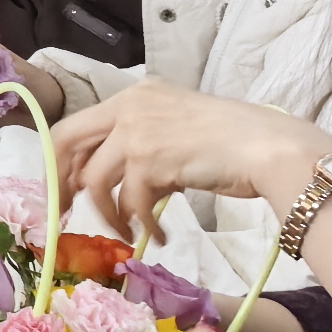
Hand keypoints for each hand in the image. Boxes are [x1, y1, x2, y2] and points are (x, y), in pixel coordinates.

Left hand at [61, 79, 331, 245]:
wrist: (271, 148)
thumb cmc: (235, 143)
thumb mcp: (175, 131)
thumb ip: (140, 147)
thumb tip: (103, 182)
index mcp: (135, 95)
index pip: (76, 125)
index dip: (63, 161)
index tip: (66, 189)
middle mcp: (130, 106)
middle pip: (66, 143)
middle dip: (60, 184)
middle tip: (64, 215)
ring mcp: (137, 131)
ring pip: (94, 181)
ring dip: (109, 215)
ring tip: (128, 234)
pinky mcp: (150, 161)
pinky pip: (130, 203)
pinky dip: (141, 225)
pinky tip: (158, 236)